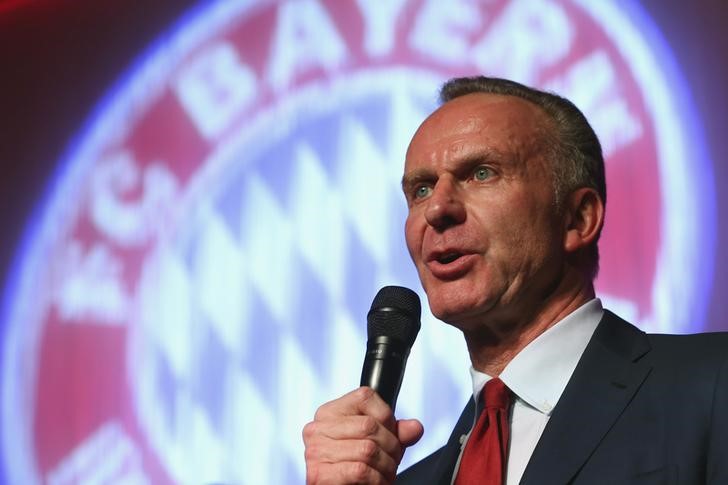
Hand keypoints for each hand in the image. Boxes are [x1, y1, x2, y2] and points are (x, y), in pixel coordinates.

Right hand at [302, 387, 423, 483]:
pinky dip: (377, 479)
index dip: (387, 417)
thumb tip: (415, 427)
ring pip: (367, 449)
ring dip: (387, 466)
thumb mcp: (376, 443)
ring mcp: (316, 450)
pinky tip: (378, 482)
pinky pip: (360, 470)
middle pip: (369, 425)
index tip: (392, 435)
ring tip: (387, 473)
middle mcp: (318, 428)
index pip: (365, 397)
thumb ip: (395, 432)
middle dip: (392, 447)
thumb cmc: (351, 469)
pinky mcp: (320, 474)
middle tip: (394, 461)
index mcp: (330, 412)